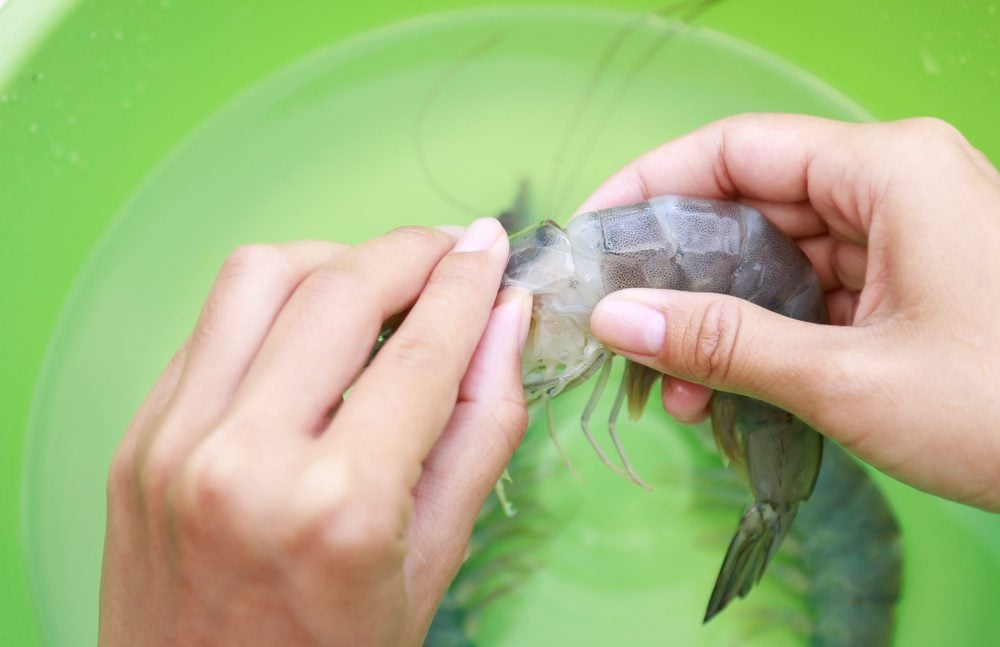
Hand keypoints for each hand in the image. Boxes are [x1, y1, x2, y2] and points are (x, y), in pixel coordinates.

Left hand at [99, 220, 530, 645]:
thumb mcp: (433, 561)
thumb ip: (481, 430)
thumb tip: (506, 322)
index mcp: (339, 506)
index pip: (424, 348)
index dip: (471, 282)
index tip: (493, 247)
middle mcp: (243, 459)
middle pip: (339, 289)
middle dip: (410, 251)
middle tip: (451, 253)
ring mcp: (173, 442)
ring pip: (258, 277)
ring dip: (334, 259)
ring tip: (380, 283)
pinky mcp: (137, 437)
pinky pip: (210, 325)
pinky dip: (272, 303)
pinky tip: (310, 329)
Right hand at [582, 114, 999, 510]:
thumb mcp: (848, 377)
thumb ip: (724, 343)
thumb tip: (617, 318)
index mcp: (888, 171)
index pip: (735, 149)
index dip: (650, 187)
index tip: (593, 237)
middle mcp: (894, 187)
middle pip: (751, 206)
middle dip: (679, 274)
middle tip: (620, 330)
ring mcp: (905, 237)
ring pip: (777, 259)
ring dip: (717, 320)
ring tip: (670, 387)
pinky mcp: (910, 286)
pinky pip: (812, 295)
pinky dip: (764, 339)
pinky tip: (722, 390)